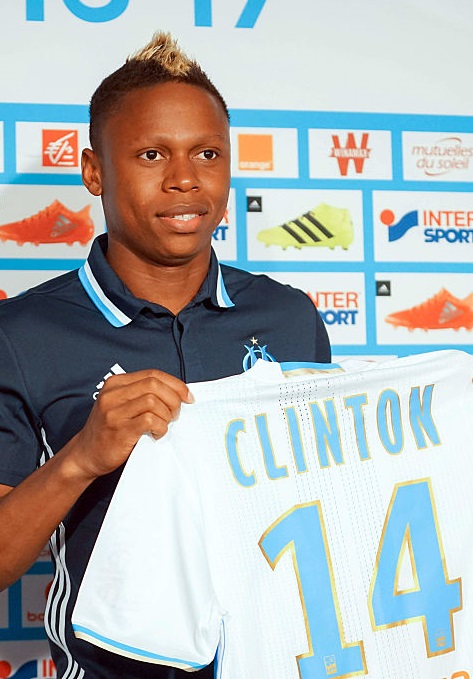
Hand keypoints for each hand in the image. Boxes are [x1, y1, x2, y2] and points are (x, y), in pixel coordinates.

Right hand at [63, 369, 192, 480]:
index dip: (175, 384)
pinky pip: (150, 420)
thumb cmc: (109, 430)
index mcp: (115, 383)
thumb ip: (142, 395)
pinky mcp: (119, 430)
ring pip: (153, 402)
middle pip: (154, 385)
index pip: (152, 374)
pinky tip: (157, 433)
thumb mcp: (121, 404)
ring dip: (166, 415)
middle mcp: (112, 394)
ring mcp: (114, 412)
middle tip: (176, 414)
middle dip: (173, 399)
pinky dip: (160, 427)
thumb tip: (177, 393)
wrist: (85, 455)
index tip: (187, 396)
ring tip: (164, 425)